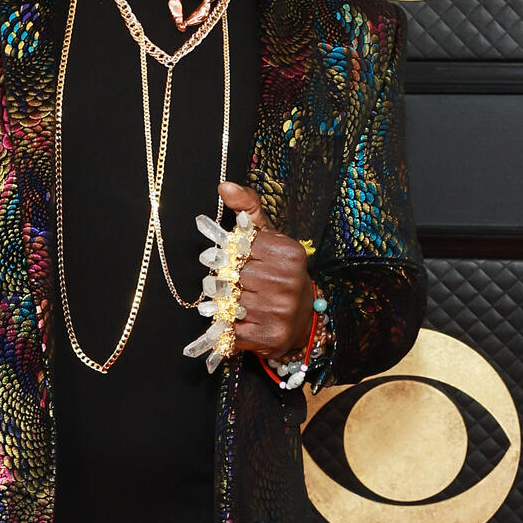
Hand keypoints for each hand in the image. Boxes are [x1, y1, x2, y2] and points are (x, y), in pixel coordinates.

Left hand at [216, 181, 313, 358]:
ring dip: (221, 303)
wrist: (301, 317)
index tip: (226, 257)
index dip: (228, 253)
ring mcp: (280, 311)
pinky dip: (223, 326)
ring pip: (228, 303)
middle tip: (227, 282)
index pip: (240, 248)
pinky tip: (232, 320)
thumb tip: (224, 186)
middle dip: (224, 279)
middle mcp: (288, 282)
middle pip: (232, 276)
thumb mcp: (268, 236)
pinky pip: (230, 329)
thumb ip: (247, 209)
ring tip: (229, 301)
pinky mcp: (270, 336)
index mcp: (289, 253)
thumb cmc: (279, 271)